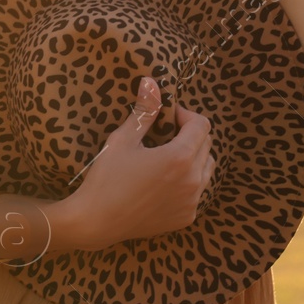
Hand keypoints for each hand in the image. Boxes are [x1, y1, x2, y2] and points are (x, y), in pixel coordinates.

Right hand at [53, 76, 217, 250]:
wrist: (97, 221)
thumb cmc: (106, 178)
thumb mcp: (123, 140)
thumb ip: (144, 112)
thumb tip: (151, 81)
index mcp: (180, 157)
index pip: (201, 125)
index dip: (186, 115)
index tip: (168, 117)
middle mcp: (193, 180)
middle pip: (207, 145)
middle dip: (190, 135)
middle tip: (164, 136)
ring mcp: (192, 201)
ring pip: (206, 169)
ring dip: (193, 158)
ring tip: (166, 159)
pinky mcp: (186, 217)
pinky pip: (196, 191)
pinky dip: (187, 182)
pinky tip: (162, 183)